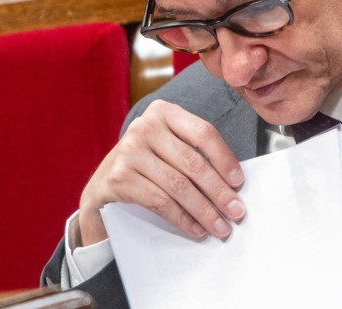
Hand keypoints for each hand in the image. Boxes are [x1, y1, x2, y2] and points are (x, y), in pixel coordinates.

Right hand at [78, 100, 245, 245]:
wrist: (103, 184)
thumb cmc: (146, 165)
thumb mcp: (168, 147)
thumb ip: (194, 154)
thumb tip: (232, 184)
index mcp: (164, 112)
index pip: (204, 133)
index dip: (225, 159)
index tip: (239, 183)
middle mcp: (145, 126)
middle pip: (193, 162)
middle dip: (219, 192)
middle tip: (236, 211)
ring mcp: (129, 151)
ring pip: (178, 186)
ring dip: (204, 211)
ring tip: (220, 227)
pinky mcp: (120, 176)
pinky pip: (160, 202)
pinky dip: (182, 219)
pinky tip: (196, 228)